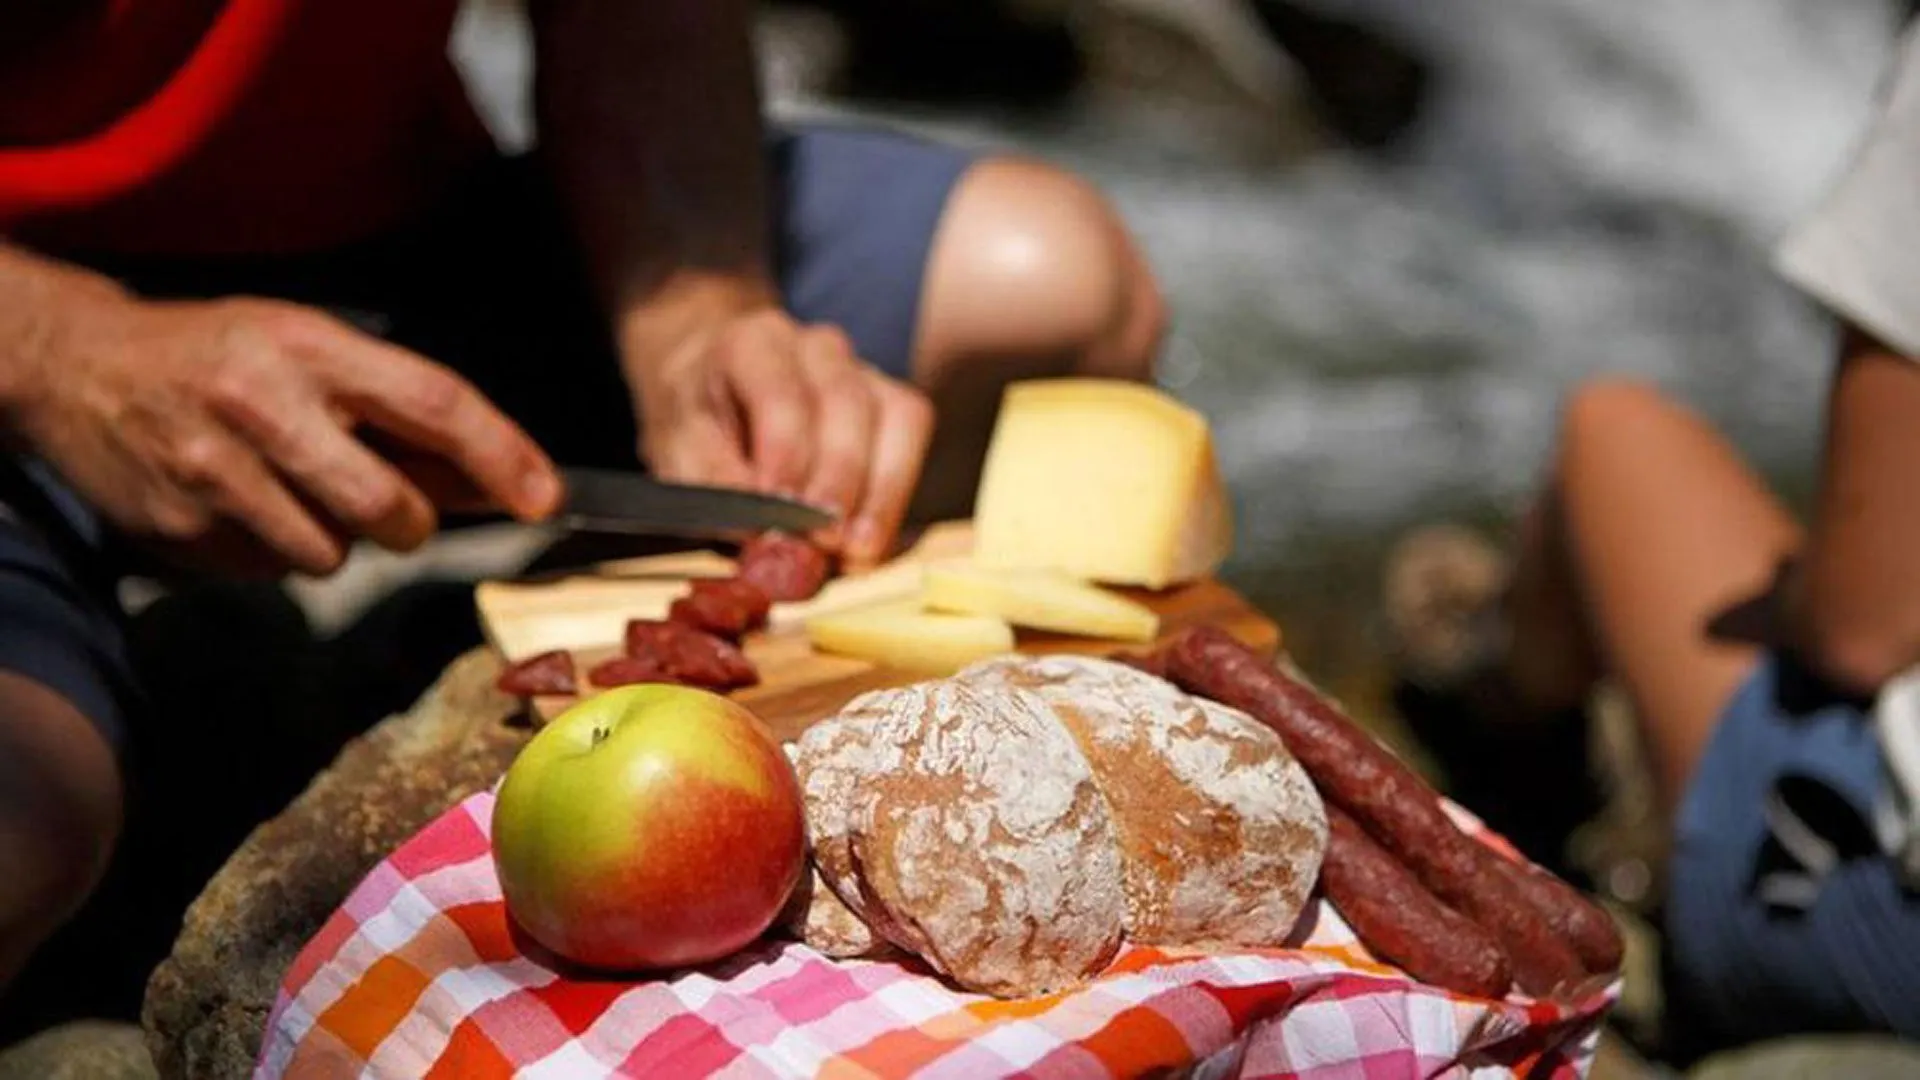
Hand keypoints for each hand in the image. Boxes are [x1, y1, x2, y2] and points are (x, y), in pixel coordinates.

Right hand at [5, 289, 561, 576]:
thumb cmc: (219, 353)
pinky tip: (242, 501)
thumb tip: (506, 480)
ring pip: (332, 554)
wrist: (78, 365)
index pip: (434, 404)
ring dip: (334, 537)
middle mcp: (262, 405)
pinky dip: (276, 549)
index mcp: (308, 346)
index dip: (501, 455)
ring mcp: (214, 471)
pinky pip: (271, 571)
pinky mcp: (181, 529)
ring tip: (289, 484)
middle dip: (408, 522)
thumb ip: (405, 415)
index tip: (545, 498)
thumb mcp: (312, 350)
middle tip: (383, 500)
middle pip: (390, 507)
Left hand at [630, 306, 934, 567]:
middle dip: (838, 480)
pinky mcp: (889, 401)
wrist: (716, 392)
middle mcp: (816, 347)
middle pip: (846, 405)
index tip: (782, 510)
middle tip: (824, 542)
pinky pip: (911, 436)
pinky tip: (870, 537)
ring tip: (856, 551)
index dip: (786, 455)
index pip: (781, 395)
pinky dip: (896, 493)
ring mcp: (861, 370)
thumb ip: (716, 486)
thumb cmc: (699, 423)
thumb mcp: (679, 452)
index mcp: (752, 343)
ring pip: (893, 417)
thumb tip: (761, 534)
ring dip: (880, 492)